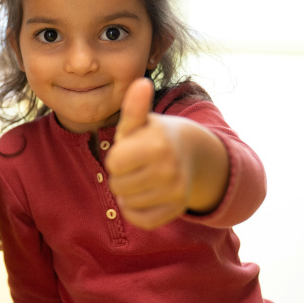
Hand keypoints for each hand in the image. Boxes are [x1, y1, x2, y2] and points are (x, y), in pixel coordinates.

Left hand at [106, 78, 193, 229]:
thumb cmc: (152, 136)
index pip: (113, 163)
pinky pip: (141, 220)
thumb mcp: (139, 123)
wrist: (190, 153)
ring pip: (128, 203)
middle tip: (136, 164)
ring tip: (142, 176)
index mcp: (157, 144)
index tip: (129, 150)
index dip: (117, 157)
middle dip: (121, 175)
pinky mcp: (177, 209)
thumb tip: (140, 82)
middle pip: (118, 185)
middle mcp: (170, 168)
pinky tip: (143, 195)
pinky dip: (136, 210)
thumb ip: (134, 107)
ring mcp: (177, 191)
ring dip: (128, 192)